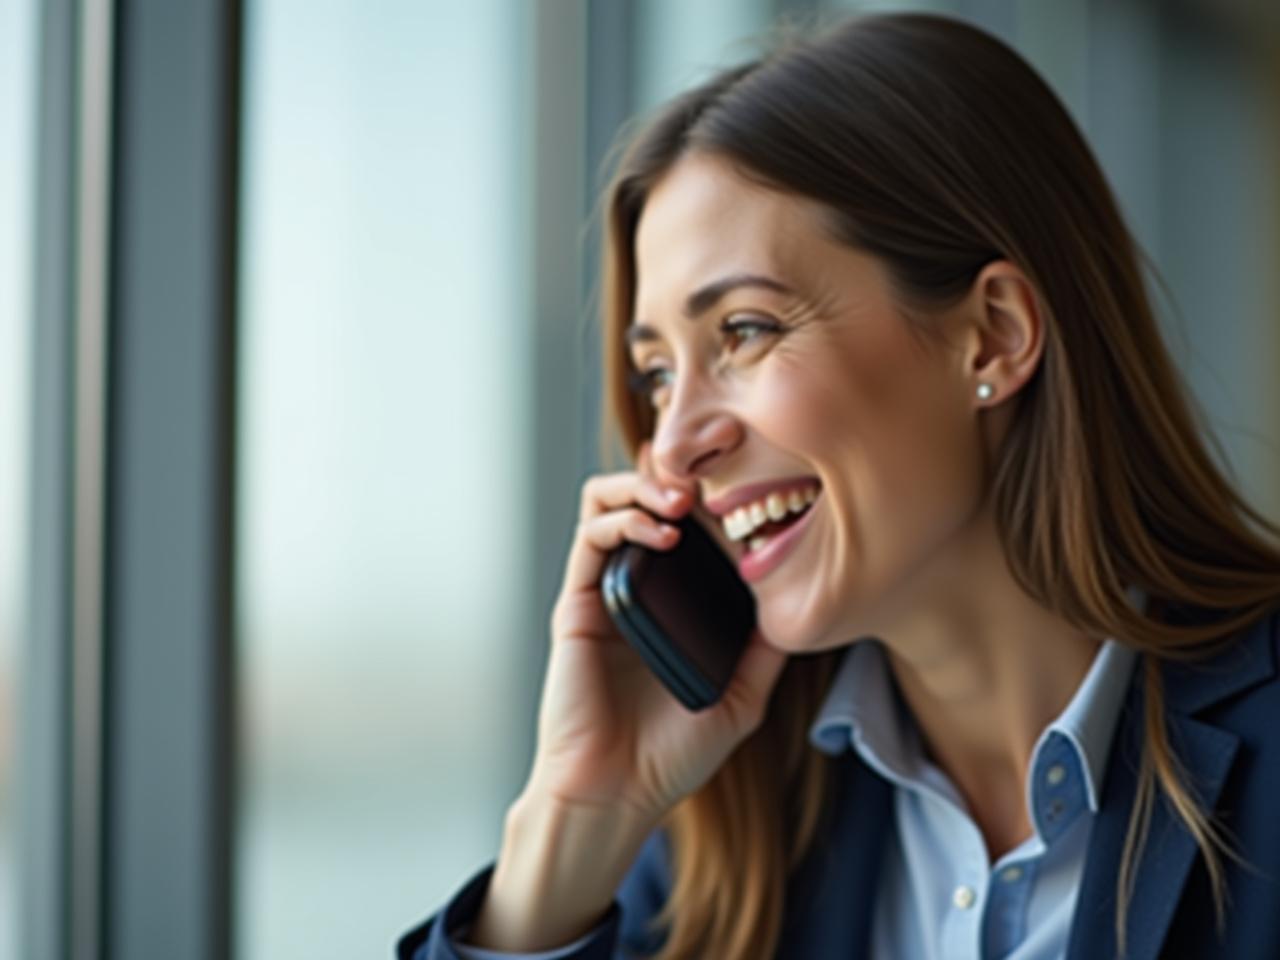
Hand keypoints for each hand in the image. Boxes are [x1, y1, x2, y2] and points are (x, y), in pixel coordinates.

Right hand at [527, 441, 789, 823]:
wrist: (617, 792)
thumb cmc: (673, 753)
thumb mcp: (744, 696)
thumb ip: (767, 649)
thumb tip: (803, 602)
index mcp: (674, 602)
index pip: (688, 525)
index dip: (715, 496)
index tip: (753, 486)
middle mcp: (637, 586)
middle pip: (644, 497)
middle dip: (677, 473)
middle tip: (713, 478)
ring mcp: (605, 590)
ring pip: (608, 501)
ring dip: (645, 483)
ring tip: (684, 496)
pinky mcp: (577, 602)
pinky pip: (591, 536)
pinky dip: (625, 516)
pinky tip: (664, 530)